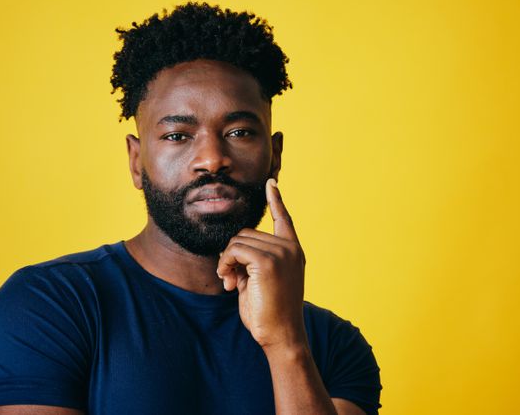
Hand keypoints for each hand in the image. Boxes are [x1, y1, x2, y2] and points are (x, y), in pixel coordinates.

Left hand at [217, 178, 306, 349]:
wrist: (282, 336)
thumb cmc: (270, 313)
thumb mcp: (260, 281)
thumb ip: (251, 261)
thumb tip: (230, 250)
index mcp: (293, 251)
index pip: (284, 219)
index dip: (276, 200)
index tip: (271, 182)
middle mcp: (290, 248)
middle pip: (246, 233)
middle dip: (232, 254)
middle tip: (230, 279)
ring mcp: (281, 253)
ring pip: (238, 240)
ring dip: (226, 260)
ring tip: (230, 282)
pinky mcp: (267, 261)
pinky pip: (234, 250)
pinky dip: (225, 264)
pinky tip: (228, 282)